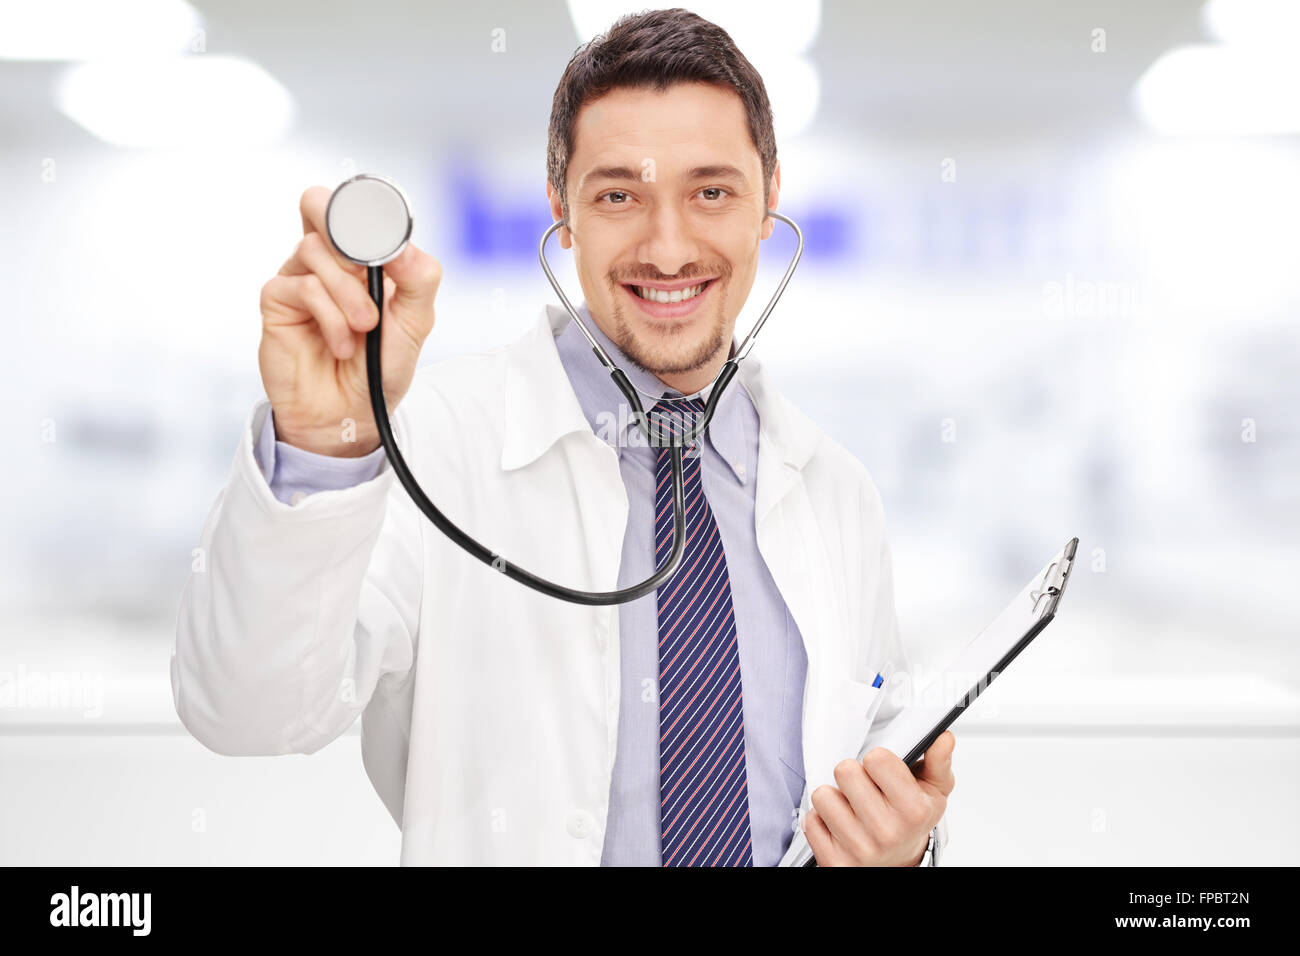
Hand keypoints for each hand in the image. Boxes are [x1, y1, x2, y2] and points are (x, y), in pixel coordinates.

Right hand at [258, 185, 441, 455]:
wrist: (351, 414)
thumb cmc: (380, 366)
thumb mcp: (415, 324)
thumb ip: (419, 280)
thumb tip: (403, 246)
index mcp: (362, 256)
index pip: (354, 207)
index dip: (364, 206)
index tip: (383, 234)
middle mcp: (328, 260)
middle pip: (318, 204)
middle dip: (347, 235)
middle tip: (369, 270)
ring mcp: (300, 277)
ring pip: (316, 250)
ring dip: (348, 293)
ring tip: (364, 328)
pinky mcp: (278, 301)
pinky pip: (301, 286)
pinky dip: (329, 316)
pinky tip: (342, 344)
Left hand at [804, 730, 954, 865]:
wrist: (899, 863)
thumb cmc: (912, 821)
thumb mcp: (933, 791)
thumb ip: (938, 762)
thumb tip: (943, 738)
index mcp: (913, 810)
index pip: (876, 759)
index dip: (877, 760)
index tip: (882, 771)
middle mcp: (886, 832)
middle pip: (845, 771)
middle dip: (853, 775)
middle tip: (864, 788)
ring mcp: (859, 849)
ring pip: (823, 795)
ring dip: (834, 798)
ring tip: (851, 807)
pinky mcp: (835, 863)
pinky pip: (810, 822)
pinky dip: (820, 821)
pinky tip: (839, 825)